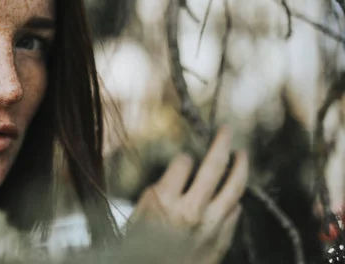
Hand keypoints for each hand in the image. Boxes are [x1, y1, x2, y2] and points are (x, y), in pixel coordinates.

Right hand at [124, 128, 248, 263]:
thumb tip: (183, 170)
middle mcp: (190, 211)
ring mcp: (209, 228)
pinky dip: (235, 201)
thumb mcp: (138, 216)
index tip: (184, 160)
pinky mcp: (220, 243)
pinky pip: (234, 214)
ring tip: (242, 155)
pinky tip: (234, 196)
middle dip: (221, 144)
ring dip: (240, 168)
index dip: (183, 159)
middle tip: (227, 130)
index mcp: (164, 202)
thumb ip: (159, 192)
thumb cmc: (139, 249)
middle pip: (214, 167)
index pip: (183, 163)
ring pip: (234, 189)